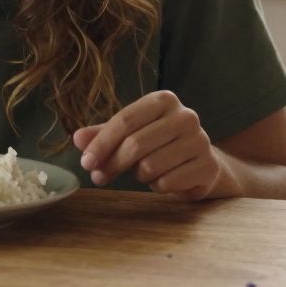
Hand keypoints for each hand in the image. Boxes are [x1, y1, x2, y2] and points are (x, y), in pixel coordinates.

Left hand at [73, 91, 222, 200]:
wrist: (200, 162)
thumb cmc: (159, 144)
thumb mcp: (130, 133)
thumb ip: (103, 134)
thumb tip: (77, 139)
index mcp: (164, 100)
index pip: (124, 121)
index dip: (101, 143)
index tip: (85, 162)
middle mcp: (185, 116)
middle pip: (135, 144)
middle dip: (112, 164)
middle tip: (98, 177)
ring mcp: (200, 141)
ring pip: (150, 166)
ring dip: (138, 175)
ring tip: (142, 171)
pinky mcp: (208, 167)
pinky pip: (166, 183)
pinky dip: (156, 186)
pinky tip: (162, 179)